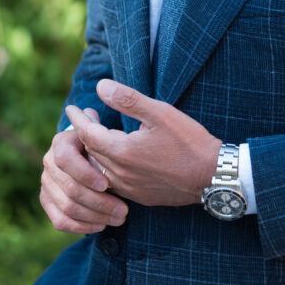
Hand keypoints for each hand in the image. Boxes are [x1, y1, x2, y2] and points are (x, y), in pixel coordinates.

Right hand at [40, 108, 128, 233]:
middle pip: (69, 188)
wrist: (92, 158)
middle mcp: (48, 161)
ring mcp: (46, 183)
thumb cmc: (105, 145)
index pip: (66, 159)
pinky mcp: (47, 201)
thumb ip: (100, 127)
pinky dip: (81, 226)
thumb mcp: (105, 134)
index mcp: (61, 142)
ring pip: (67, 207)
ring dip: (95, 216)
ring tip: (119, 219)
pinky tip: (101, 225)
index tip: (107, 183)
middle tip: (124, 210)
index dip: (85, 173)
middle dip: (99, 202)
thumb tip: (90, 113)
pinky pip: (59, 220)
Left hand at [64, 79, 221, 206]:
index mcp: (122, 151)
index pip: (87, 133)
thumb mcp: (160, 113)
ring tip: (96, 135)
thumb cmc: (189, 141)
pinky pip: (112, 182)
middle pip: (90, 151)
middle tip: (85, 116)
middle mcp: (120, 174)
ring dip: (94, 151)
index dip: (77, 119)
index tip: (71, 107)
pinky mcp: (139, 197)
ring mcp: (129, 189)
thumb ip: (127, 100)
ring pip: (99, 169)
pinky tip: (113, 157)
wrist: (213, 176)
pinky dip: (106, 167)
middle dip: (84, 132)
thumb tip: (100, 87)